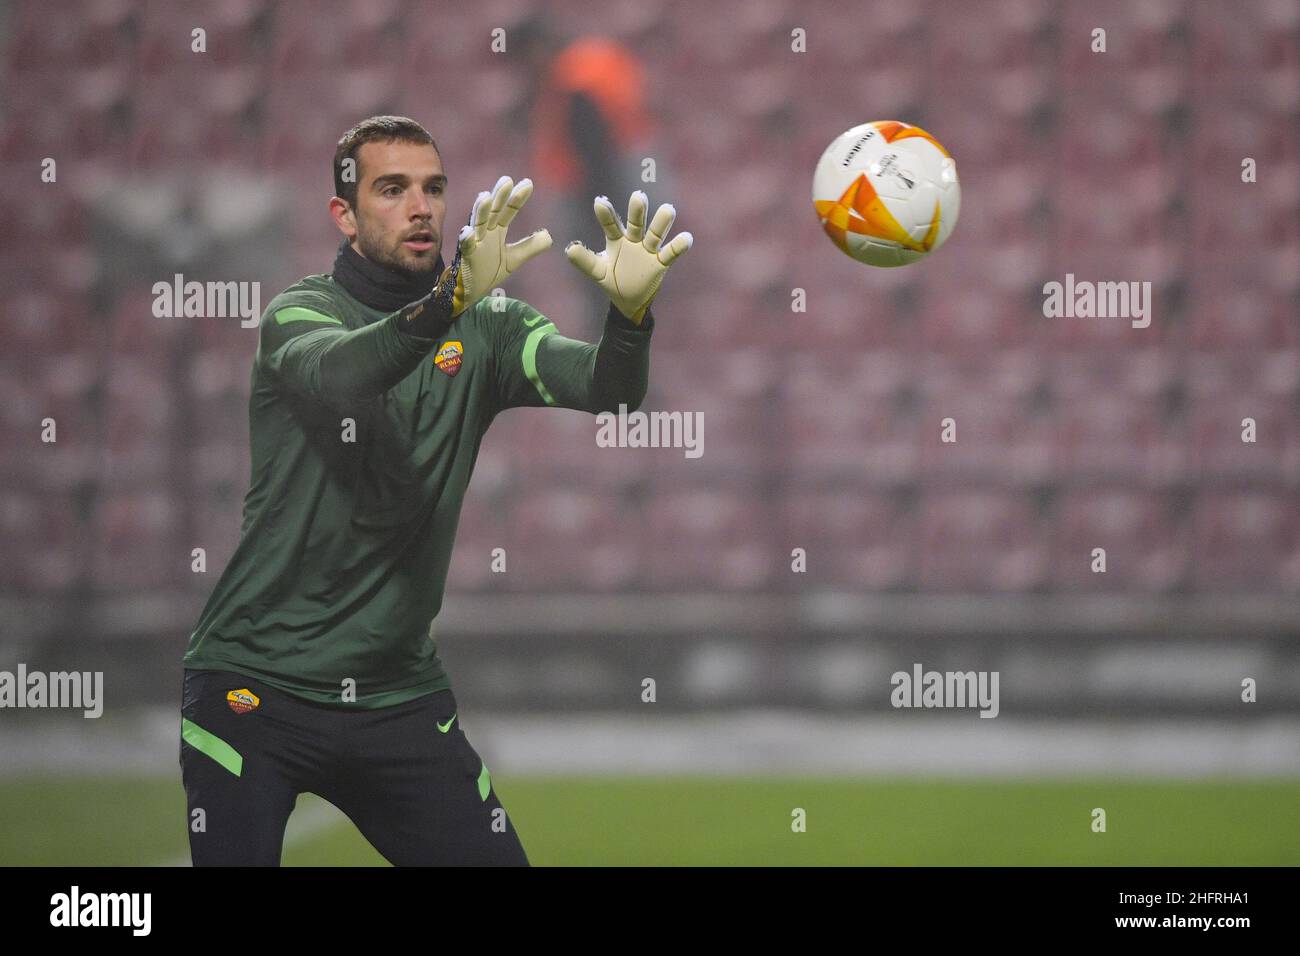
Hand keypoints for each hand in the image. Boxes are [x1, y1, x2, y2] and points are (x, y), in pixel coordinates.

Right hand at [451, 175, 552, 316]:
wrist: (471, 291)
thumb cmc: (488, 270)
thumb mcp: (514, 259)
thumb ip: (530, 247)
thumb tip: (549, 235)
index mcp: (497, 230)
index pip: (509, 211)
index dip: (517, 198)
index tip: (528, 183)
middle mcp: (485, 232)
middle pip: (493, 211)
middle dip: (499, 196)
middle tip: (506, 180)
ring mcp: (475, 243)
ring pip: (477, 224)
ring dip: (481, 211)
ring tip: (485, 197)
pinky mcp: (466, 257)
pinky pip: (466, 246)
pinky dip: (466, 239)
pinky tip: (467, 231)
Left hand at [565, 190, 692, 323]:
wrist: (628, 300)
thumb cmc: (612, 280)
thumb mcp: (597, 271)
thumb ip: (585, 261)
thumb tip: (569, 248)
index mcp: (616, 240)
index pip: (611, 225)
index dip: (606, 215)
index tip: (600, 202)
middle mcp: (633, 241)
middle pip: (636, 224)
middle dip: (638, 211)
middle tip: (638, 196)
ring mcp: (648, 251)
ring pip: (656, 234)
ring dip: (661, 223)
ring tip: (668, 209)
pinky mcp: (660, 263)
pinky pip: (670, 254)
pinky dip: (679, 246)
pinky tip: (687, 237)